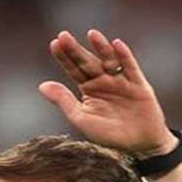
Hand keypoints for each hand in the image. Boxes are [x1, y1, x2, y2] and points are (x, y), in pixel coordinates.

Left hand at [39, 30, 174, 156]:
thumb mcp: (82, 118)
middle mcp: (104, 81)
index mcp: (89, 89)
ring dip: (101, 47)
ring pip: (109, 61)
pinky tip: (116, 44)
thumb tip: (42, 85)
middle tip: (63, 35)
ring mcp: (121, 81)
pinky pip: (131, 68)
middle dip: (76, 50)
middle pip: (88, 62)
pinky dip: (125, 56)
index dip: (64, 57)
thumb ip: (64, 101)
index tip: (54, 44)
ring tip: (91, 34)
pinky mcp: (139, 85)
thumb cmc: (108, 135)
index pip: (74, 69)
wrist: (138, 148)